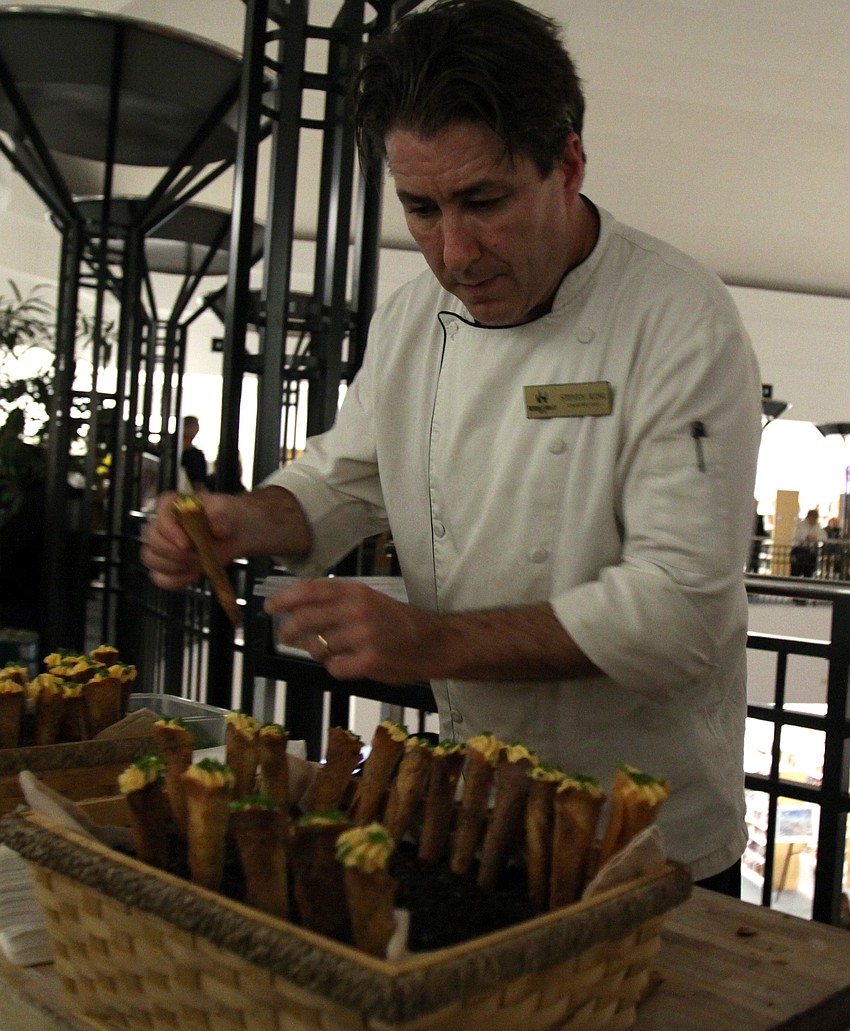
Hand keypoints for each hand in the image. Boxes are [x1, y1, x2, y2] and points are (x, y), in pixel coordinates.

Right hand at [140, 490, 241, 590]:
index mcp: (174, 504)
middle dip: (174, 552)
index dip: (169, 529)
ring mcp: (163, 545)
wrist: (234, 533)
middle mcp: (163, 524)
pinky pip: (159, 577)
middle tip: (196, 556)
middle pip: (152, 540)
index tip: (186, 543)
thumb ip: (222, 518)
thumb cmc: (226, 516)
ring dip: (174, 567)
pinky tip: (192, 576)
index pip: (160, 513)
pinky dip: (174, 581)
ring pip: (151, 559)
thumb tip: (217, 529)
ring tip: (197, 565)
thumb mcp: (228, 511)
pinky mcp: (168, 565)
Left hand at [265, 578, 437, 683]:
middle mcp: (357, 611)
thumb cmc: (399, 621)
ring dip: (317, 651)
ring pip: (318, 647)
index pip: (311, 591)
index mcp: (356, 592)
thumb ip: (338, 601)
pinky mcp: (368, 662)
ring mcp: (363, 637)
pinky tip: (347, 663)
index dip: (286, 598)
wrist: (434, 642)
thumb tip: (298, 607)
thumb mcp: (370, 599)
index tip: (271, 606)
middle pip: (306, 620)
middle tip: (285, 636)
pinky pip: (334, 667)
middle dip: (289, 630)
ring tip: (330, 650)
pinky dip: (335, 667)